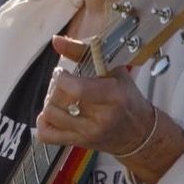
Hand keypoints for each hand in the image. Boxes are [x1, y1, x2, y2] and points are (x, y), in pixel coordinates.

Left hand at [37, 35, 183, 183]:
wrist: (140, 133)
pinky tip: (51, 115)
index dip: (61, 78)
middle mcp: (101, 117)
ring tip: (60, 98)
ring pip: (51, 116)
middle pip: (60, 100)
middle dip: (56, 88)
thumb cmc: (127, 97)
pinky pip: (48, 136)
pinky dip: (43, 124)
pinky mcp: (79, 143)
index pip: (77, 88)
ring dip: (50, 103)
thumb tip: (55, 40)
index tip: (62, 73)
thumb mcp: (113, 70)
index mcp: (113, 95)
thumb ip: (82, 52)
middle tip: (63, 85)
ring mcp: (89, 133)